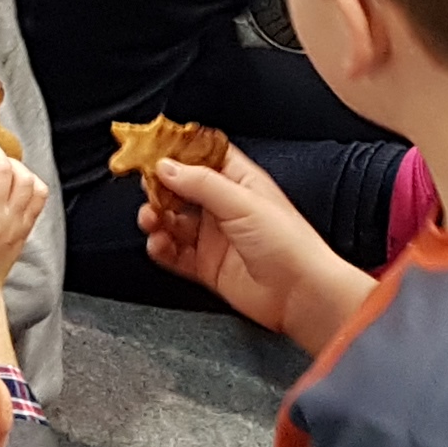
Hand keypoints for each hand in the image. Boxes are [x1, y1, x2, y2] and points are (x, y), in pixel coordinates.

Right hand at [141, 147, 376, 350]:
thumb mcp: (243, 202)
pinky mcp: (207, 265)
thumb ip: (201, 184)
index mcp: (239, 181)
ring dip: (157, 218)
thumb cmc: (290, 245)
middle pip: (181, 188)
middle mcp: (225, 206)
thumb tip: (166, 166)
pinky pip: (175, 253)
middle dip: (159, 188)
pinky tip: (158, 244)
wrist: (300, 295)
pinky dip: (161, 247)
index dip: (178, 152)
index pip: (203, 156)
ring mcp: (214, 236)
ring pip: (173, 220)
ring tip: (151, 220)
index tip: (152, 151)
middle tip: (147, 190)